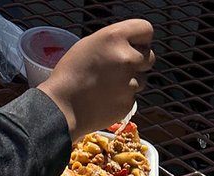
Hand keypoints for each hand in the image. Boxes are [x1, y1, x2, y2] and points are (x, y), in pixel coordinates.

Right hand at [38, 20, 154, 141]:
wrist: (63, 106)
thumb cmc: (71, 73)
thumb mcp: (90, 44)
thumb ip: (115, 42)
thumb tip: (130, 46)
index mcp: (115, 37)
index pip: (146, 30)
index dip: (141, 39)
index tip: (135, 45)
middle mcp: (126, 58)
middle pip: (149, 57)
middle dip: (138, 62)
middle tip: (119, 68)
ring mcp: (130, 82)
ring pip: (142, 79)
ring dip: (130, 81)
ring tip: (107, 84)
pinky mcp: (128, 103)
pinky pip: (132, 97)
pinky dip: (122, 97)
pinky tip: (105, 97)